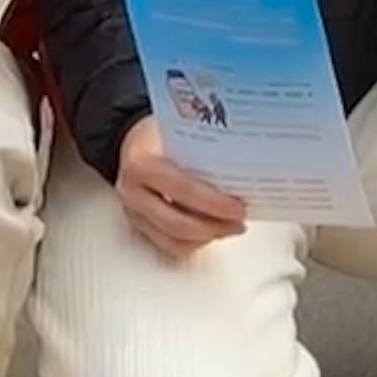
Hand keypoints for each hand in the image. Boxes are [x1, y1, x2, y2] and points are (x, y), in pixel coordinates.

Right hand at [114, 117, 249, 258]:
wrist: (134, 143)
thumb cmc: (159, 134)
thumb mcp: (178, 130)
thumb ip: (203, 150)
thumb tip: (242, 169)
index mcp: (141, 163)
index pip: (181, 189)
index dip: (213, 203)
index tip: (238, 207)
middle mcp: (133, 192)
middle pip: (177, 223)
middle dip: (215, 225)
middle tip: (239, 219)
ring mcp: (135, 213)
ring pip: (175, 240)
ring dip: (208, 237)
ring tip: (231, 226)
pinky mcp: (141, 227)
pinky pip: (171, 246)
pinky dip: (196, 243)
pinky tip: (213, 231)